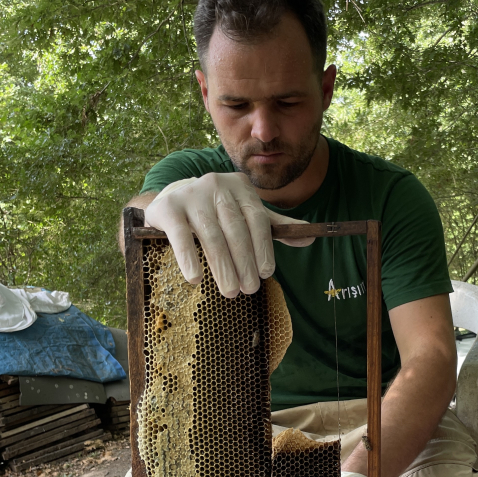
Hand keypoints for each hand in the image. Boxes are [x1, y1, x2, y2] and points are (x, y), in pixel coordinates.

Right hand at [144, 173, 313, 297]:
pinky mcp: (168, 207)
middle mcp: (216, 185)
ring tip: (230, 291)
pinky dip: (188, 258)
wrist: (170, 199)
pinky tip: (195, 279)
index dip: (263, 247)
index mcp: (240, 187)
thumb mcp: (246, 214)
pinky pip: (180, 236)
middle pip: (235, 229)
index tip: (266, 273)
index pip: (257, 219)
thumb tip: (310, 238)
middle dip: (244, 262)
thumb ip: (274, 227)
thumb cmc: (216, 213)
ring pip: (211, 235)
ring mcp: (190, 194)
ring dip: (222, 267)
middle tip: (250, 289)